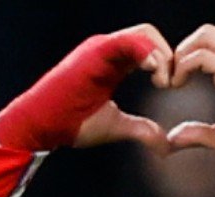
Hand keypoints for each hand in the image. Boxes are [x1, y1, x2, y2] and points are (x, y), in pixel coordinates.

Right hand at [0, 25, 172, 154]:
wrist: (41, 125)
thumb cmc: (71, 123)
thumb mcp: (116, 126)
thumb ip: (141, 130)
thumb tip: (164, 144)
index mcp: (115, 64)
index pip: (150, 48)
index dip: (166, 63)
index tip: (172, 87)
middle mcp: (109, 51)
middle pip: (150, 35)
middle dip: (168, 55)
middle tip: (171, 83)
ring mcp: (101, 48)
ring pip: (143, 34)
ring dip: (160, 55)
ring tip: (163, 81)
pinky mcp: (95, 52)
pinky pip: (127, 41)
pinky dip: (146, 52)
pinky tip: (154, 72)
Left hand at [165, 24, 214, 179]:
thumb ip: (197, 132)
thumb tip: (173, 137)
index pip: (212, 41)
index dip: (189, 56)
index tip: (176, 82)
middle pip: (206, 32)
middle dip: (182, 50)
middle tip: (171, 79)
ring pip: (203, 37)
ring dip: (180, 57)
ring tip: (173, 83)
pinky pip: (202, 56)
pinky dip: (183, 66)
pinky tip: (178, 86)